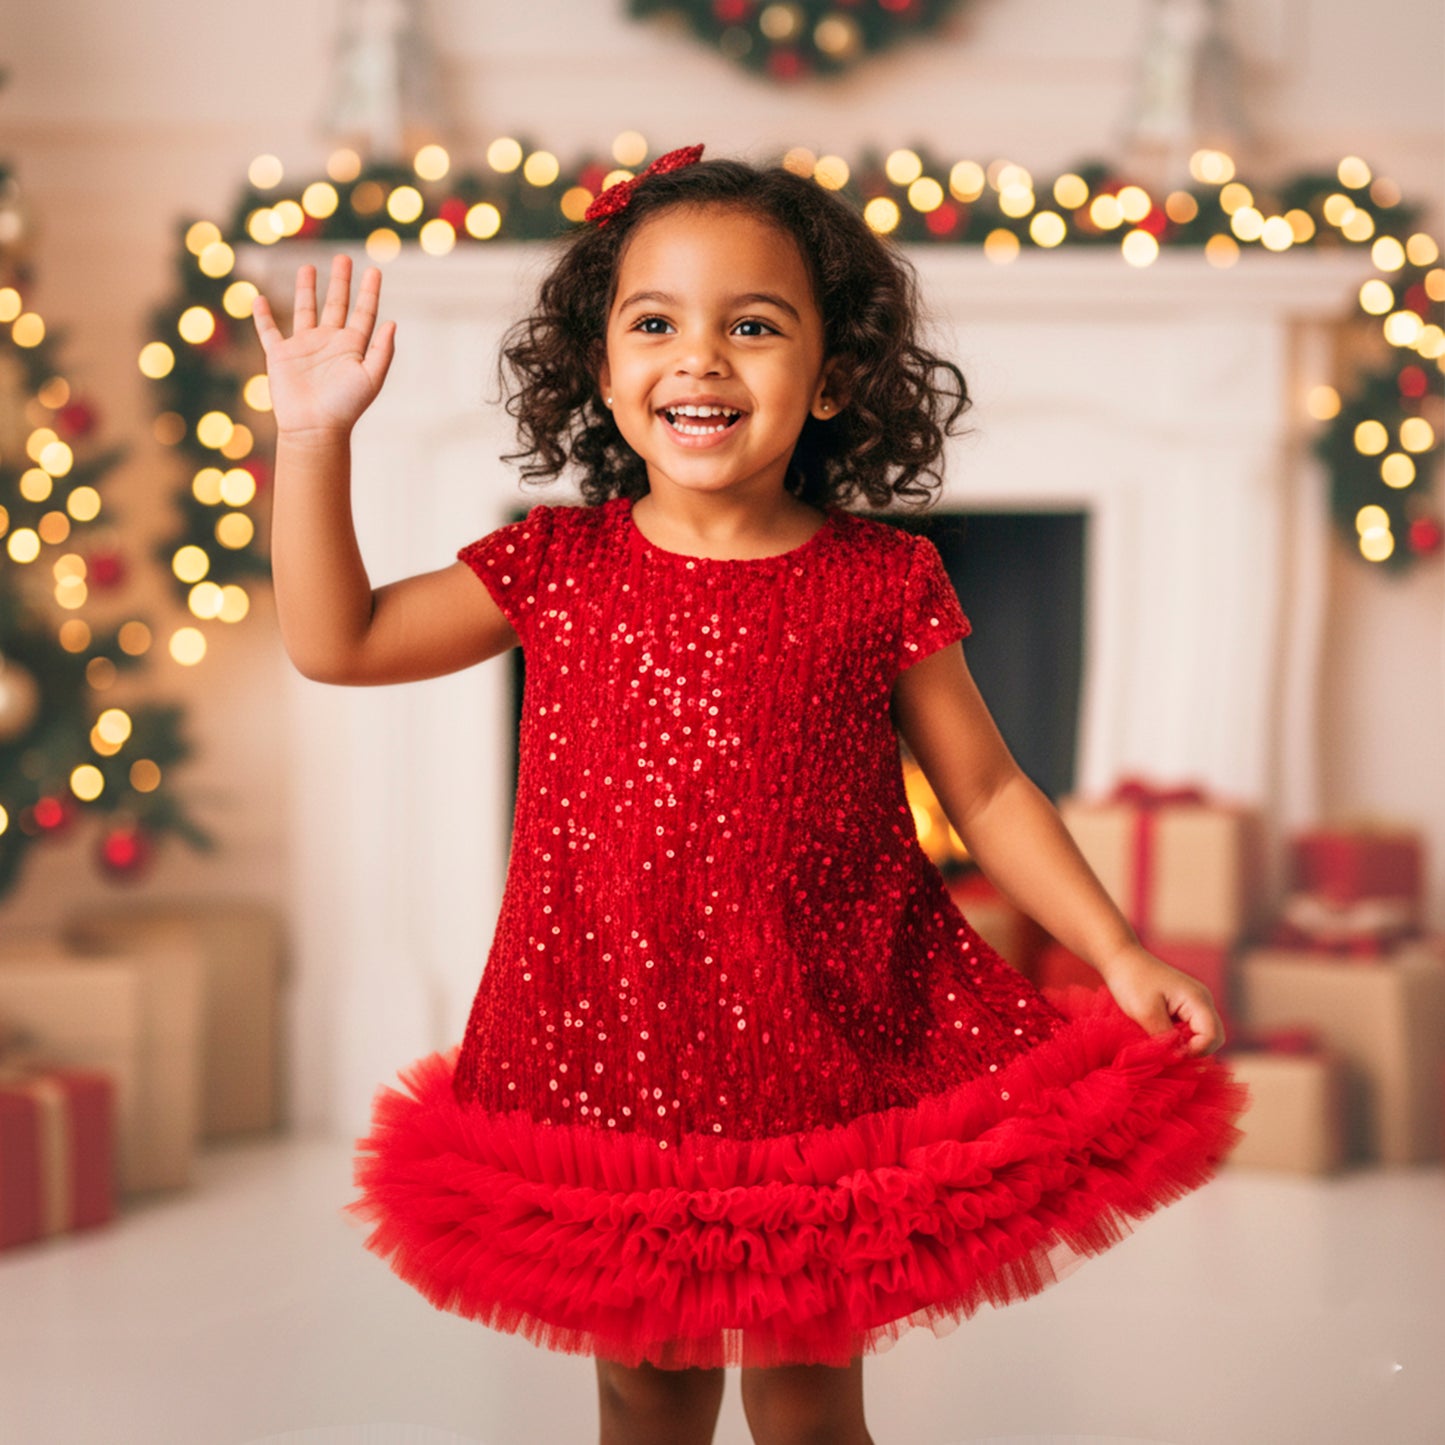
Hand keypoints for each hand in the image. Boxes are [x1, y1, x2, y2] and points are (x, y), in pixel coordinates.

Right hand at [251, 254, 395, 439]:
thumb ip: (382, 350)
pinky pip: (269, 331)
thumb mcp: (371, 378)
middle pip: (336, 304)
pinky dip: (262, 316)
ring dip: (306, 289)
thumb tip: (392, 323)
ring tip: (308, 266)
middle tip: (344, 258)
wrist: (314, 427)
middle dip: (340, 281)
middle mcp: (329, 343)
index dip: (369, 292)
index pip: (364, 312)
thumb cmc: (345, 406)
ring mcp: (304, 347)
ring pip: (305, 310)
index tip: (375, 270)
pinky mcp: (281, 356)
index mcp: (353, 347)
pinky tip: (259, 299)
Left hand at [1099, 942, 1225, 1057]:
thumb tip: (1178, 1058)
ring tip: (1160, 1041)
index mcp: (1198, 1000)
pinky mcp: (1183, 1006)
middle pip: (1212, 1038)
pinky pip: (1189, 1029)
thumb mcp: (1146, 1013)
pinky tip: (1158, 1033)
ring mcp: (1194, 1003)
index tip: (1169, 1053)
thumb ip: (1165, 1038)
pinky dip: (1177, 1036)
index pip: (1212, 1036)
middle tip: (1166, 1050)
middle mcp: (1202, 1001)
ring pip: (1200, 1035)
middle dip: (1192, 1050)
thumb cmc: (1132, 981)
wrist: (1121, 959)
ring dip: (1183, 1043)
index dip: (1195, 1051)